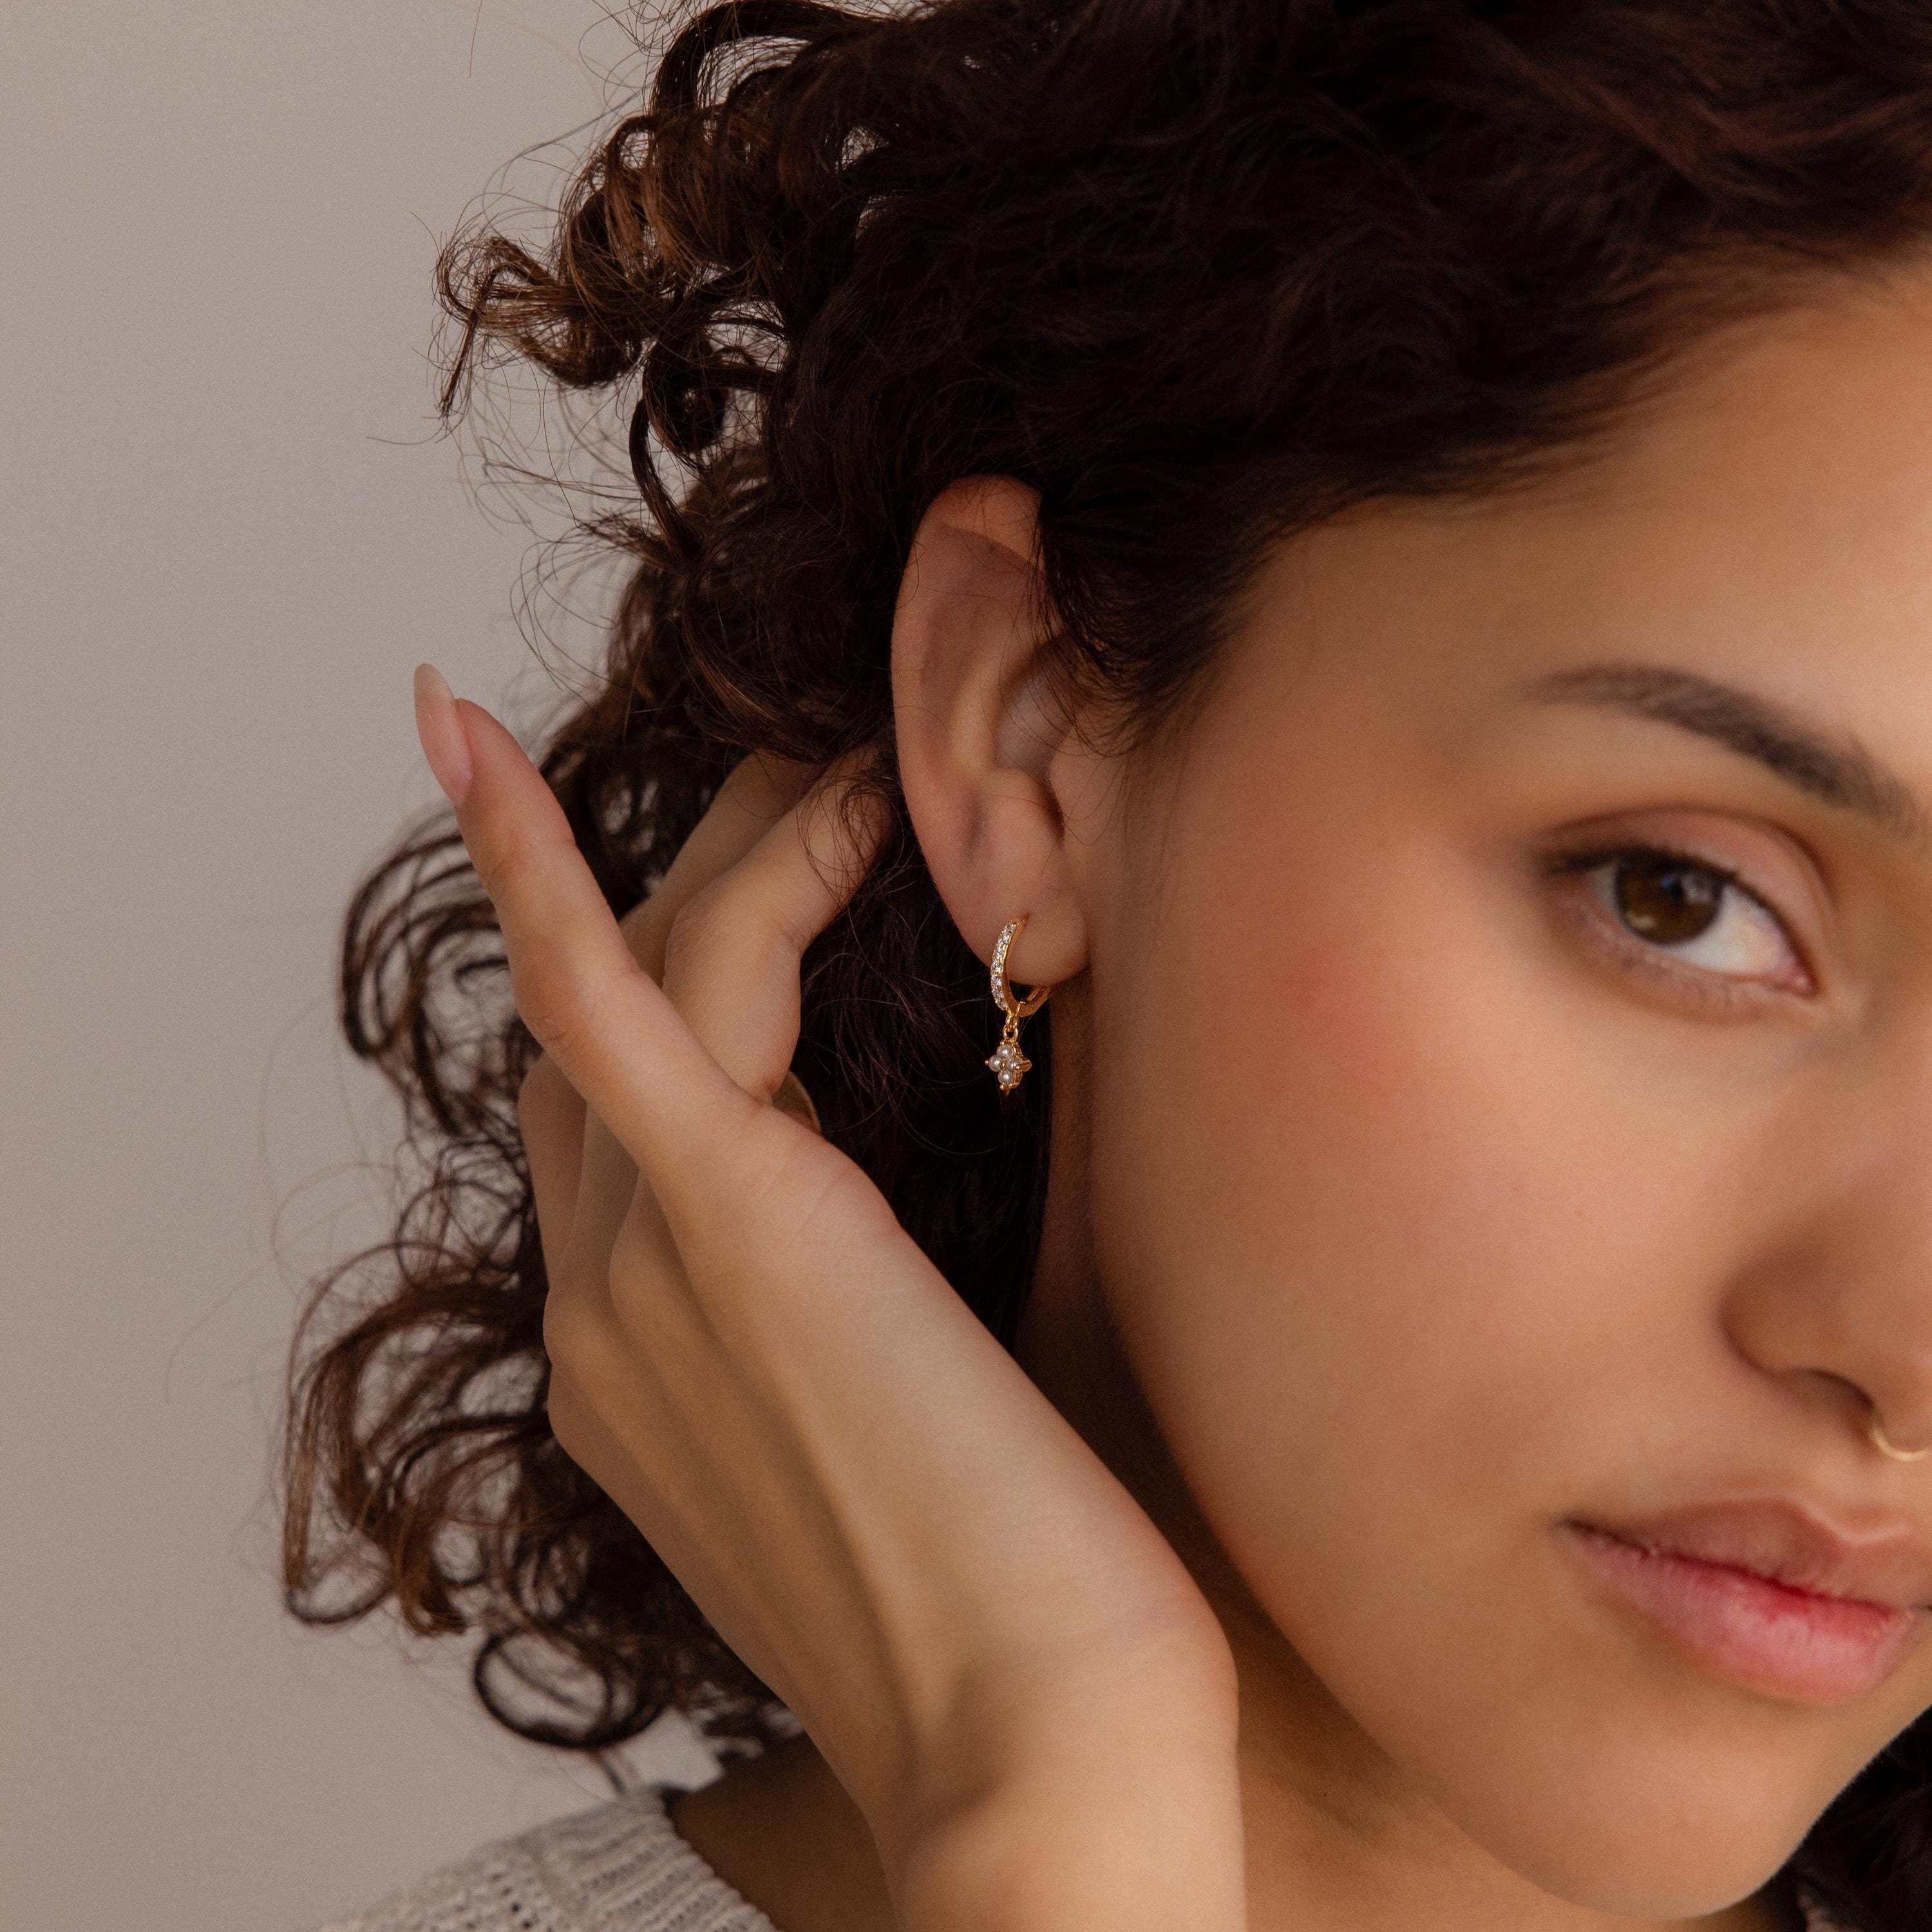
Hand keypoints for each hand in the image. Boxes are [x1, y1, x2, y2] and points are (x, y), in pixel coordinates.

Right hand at [412, 665, 1243, 1930]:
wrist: (1041, 1759)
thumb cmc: (1018, 1603)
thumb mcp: (896, 1426)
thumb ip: (862, 1299)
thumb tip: (946, 1169)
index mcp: (638, 1355)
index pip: (618, 1109)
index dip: (671, 970)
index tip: (772, 882)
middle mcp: (602, 1300)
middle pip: (610, 1019)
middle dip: (699, 876)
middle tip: (820, 781)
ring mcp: (638, 1260)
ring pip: (637, 974)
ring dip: (727, 846)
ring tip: (843, 763)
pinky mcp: (724, 1222)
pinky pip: (599, 1000)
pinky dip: (534, 865)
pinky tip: (469, 737)